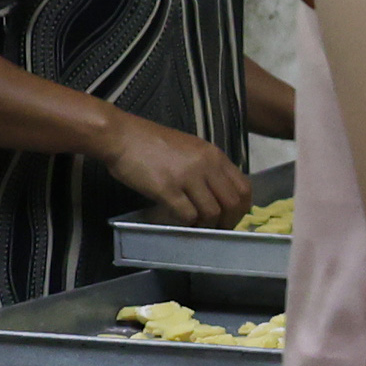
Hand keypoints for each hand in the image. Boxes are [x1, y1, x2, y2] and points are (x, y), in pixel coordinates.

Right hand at [94, 111, 251, 227]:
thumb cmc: (152, 142)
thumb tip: (218, 194)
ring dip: (206, 226)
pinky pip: (187, 215)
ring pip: (212, 212)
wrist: (122, 135)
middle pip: (232, 203)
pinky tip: (179, 223)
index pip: (244, 188)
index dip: (241, 209)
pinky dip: (186, 224)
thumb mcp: (191, 149)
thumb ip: (208, 168)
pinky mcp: (166, 188)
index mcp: (215, 155)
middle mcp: (206, 165)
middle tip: (216, 230)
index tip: (232, 218)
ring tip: (196, 228)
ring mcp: (187, 177)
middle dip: (228, 222)